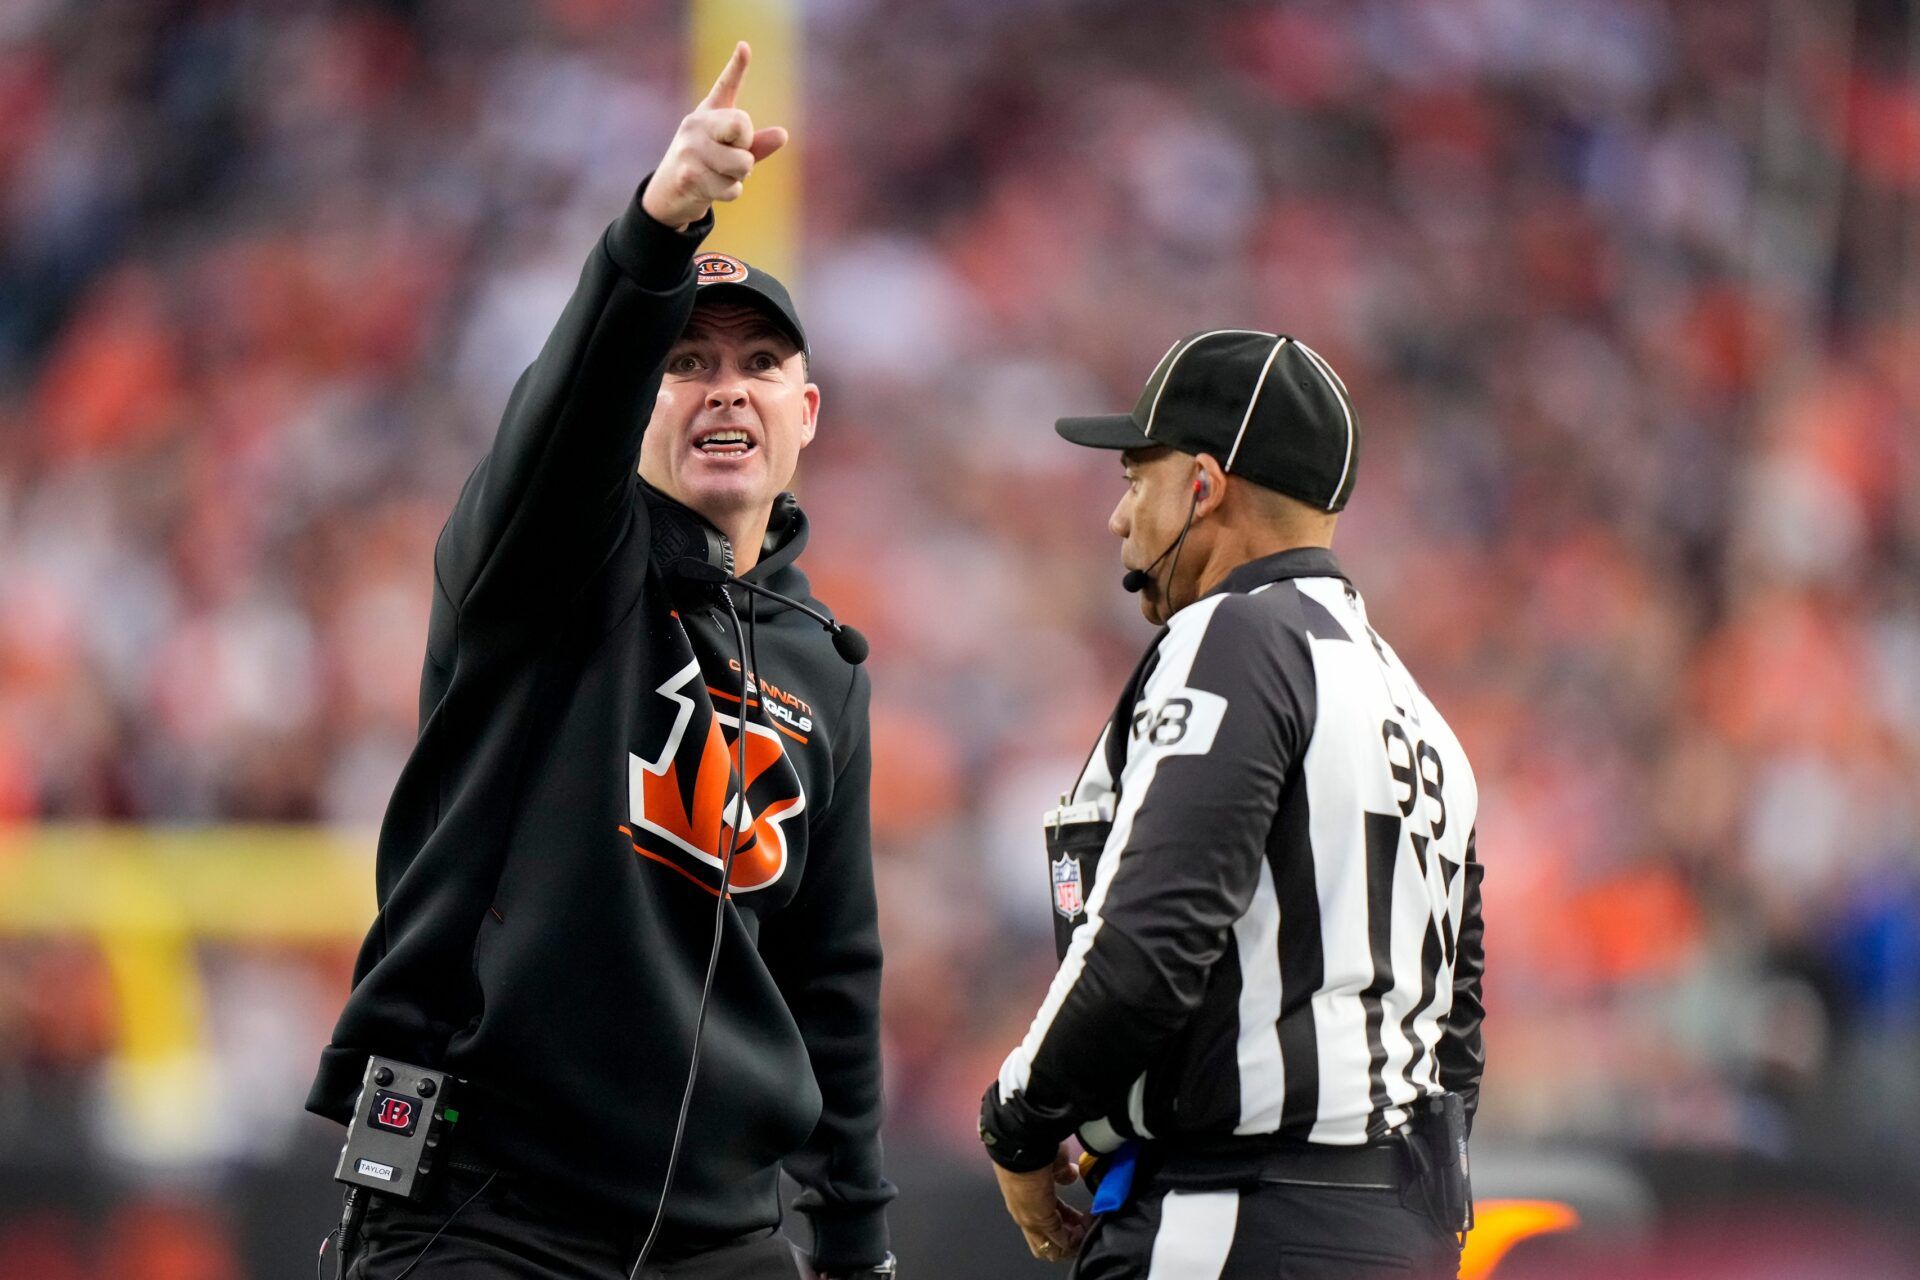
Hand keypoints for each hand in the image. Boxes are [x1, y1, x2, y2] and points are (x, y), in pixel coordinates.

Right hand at [642, 41, 788, 230]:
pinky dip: (730, 192)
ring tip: (719, 175)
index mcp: (707, 113)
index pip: (726, 89)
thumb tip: (783, 135)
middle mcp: (696, 125)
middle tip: (730, 158)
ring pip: (742, 165)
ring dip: (738, 177)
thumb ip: (756, 142)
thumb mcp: (731, 148)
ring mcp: (690, 150)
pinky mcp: (689, 177)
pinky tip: (713, 188)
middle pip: (743, 128)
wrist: (669, 192)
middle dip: (747, 150)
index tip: (745, 47)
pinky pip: (732, 188)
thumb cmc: (706, 163)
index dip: (738, 78)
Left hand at [991, 1144, 1088, 1263]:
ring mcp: (1030, 1220)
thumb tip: (1070, 1174)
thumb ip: (1062, 1171)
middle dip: (1069, 1241)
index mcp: (1025, 1200)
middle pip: (1045, 1245)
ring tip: (1088, 1229)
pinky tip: (1087, 1227)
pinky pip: (1060, 1242)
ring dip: (1073, 1242)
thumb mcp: (1052, 1161)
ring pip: (1051, 1249)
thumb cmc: (1034, 1147)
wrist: (1023, 1144)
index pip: (1045, 1223)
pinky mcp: (1040, 1221)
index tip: (1082, 1217)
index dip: (1066, 1223)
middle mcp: (1024, 1214)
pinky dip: (1076, 1239)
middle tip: (1085, 1229)